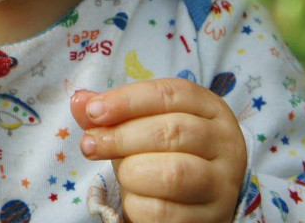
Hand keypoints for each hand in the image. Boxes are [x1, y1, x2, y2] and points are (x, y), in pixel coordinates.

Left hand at [70, 79, 246, 221]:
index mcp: (209, 109)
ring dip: (131, 173)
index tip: (93, 111)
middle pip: (171, 132)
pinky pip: (163, 212)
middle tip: (89, 145)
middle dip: (121, 138)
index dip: (126, 100)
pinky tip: (133, 199)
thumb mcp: (141, 125)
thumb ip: (112, 114)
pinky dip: (136, 205)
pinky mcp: (212, 218)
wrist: (196, 199)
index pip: (169, 94)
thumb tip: (80, 101)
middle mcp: (225, 143)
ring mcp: (222, 183)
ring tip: (121, 175)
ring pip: (172, 174)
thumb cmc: (164, 152)